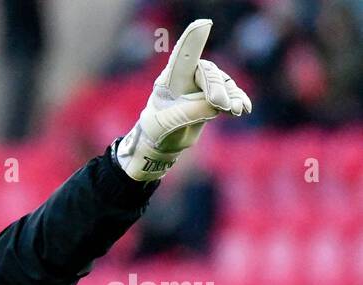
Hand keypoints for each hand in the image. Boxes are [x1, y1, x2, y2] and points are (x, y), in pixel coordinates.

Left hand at [116, 18, 252, 181]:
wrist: (164, 141)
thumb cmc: (159, 129)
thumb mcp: (166, 125)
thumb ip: (190, 112)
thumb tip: (216, 105)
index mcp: (169, 80)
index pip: (182, 57)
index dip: (193, 40)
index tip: (203, 25)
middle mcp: (186, 77)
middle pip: (208, 73)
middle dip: (217, 88)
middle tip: (223, 106)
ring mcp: (202, 84)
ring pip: (222, 82)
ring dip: (231, 96)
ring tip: (236, 111)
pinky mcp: (214, 95)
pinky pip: (231, 93)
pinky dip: (238, 99)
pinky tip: (244, 108)